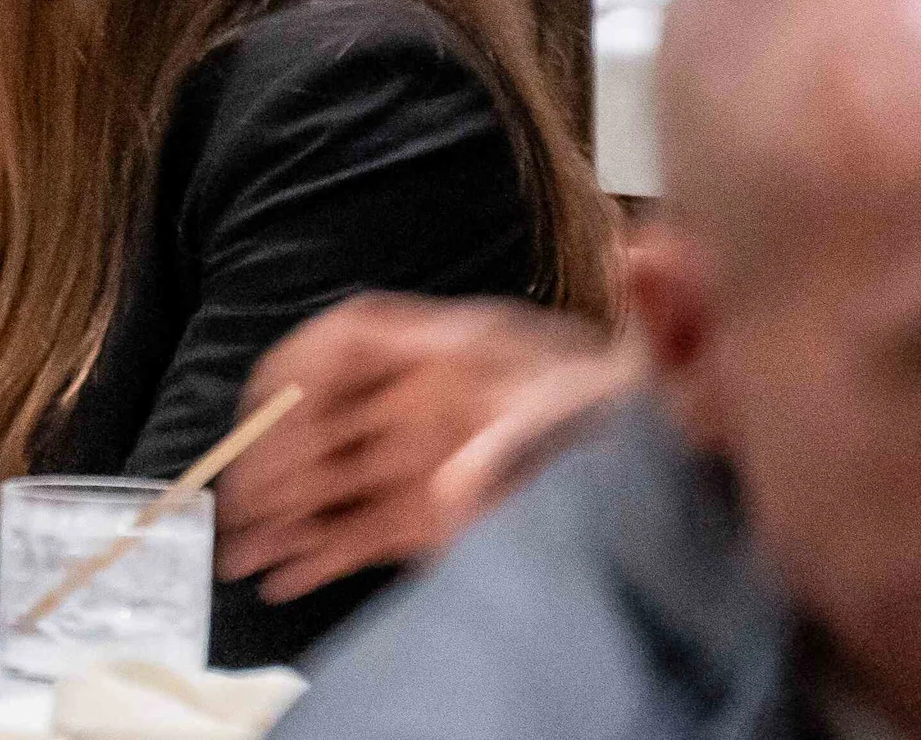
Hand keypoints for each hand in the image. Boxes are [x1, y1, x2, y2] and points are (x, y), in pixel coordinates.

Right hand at [216, 292, 630, 601]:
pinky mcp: (434, 522)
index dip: (300, 367)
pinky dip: (318, 558)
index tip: (270, 406)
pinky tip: (279, 579)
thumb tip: (453, 481)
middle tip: (242, 504)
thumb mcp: (596, 394)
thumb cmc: (638, 403)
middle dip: (272, 461)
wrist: (682, 445)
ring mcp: (424, 463)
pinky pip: (360, 535)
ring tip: (239, 555)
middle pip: (323, 422)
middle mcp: (423, 403)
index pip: (349, 341)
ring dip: (280, 516)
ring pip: (331, 485)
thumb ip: (525, 431)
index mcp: (454, 350)